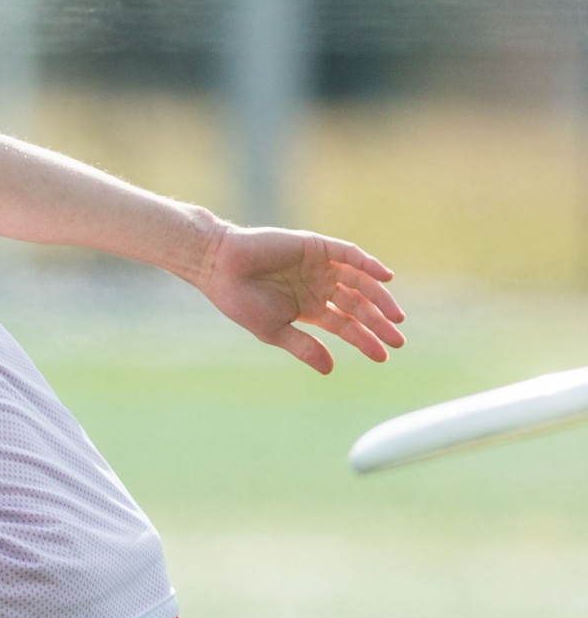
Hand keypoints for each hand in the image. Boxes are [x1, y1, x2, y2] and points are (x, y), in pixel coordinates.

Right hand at [190, 218, 404, 373]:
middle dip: (378, 323)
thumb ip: (304, 347)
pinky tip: (385, 278)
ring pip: (359, 282)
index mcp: (309, 308)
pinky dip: (368, 264)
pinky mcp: (317, 247)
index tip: (383, 356)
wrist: (220, 267)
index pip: (345, 325)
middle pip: (358, 306)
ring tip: (395, 317)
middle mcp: (319, 287)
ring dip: (379, 298)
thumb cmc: (240, 301)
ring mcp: (320, 266)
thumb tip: (331, 370)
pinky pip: (350, 254)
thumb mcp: (274, 330)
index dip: (364, 340)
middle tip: (398, 341)